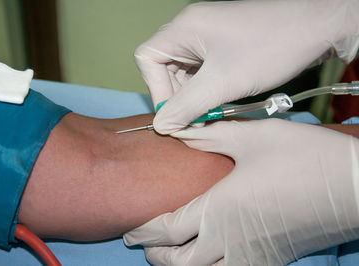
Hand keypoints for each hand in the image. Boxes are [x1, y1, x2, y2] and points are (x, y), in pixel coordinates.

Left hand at [124, 119, 358, 265]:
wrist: (352, 185)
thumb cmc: (302, 157)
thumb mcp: (252, 136)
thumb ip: (210, 135)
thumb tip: (179, 131)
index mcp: (219, 210)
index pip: (167, 231)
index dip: (144, 232)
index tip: (131, 230)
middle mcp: (230, 241)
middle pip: (178, 263)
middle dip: (156, 255)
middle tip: (146, 243)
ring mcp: (252, 256)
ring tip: (173, 253)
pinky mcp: (271, 261)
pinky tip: (209, 258)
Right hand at [135, 0, 358, 133]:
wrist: (318, 27)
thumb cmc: (273, 46)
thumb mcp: (224, 83)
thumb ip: (188, 106)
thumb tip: (162, 125)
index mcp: (184, 28)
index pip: (148, 59)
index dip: (156, 88)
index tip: (177, 112)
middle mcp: (192, 28)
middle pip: (165, 67)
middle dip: (179, 95)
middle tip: (198, 115)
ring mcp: (208, 36)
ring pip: (185, 72)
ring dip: (195, 94)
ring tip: (215, 108)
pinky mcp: (223, 45)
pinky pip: (203, 70)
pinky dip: (208, 89)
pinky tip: (224, 99)